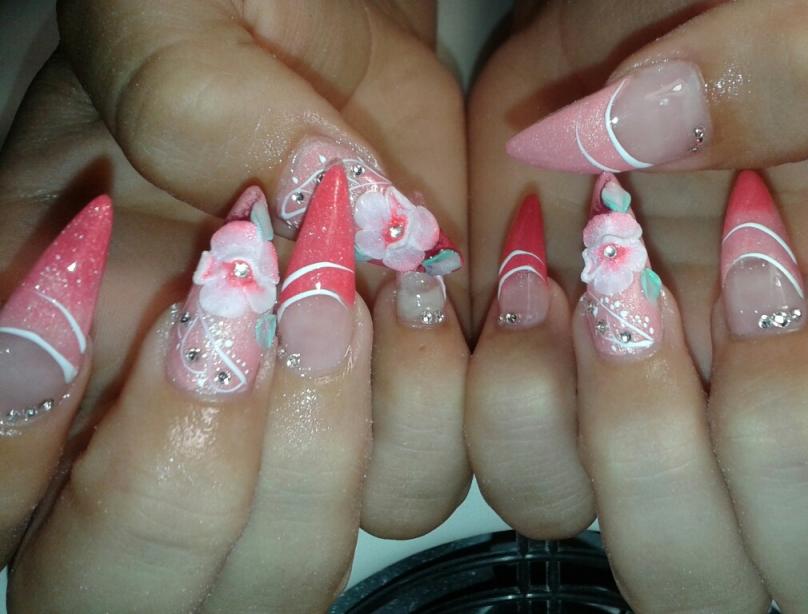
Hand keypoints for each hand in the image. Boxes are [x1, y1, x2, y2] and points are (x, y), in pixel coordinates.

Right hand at [0, 0, 471, 556]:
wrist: (327, 33)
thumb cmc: (219, 18)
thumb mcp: (168, 23)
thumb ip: (193, 104)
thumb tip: (321, 203)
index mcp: (43, 351)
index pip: (5, 506)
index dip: (65, 451)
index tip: (183, 293)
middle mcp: (151, 426)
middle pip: (157, 589)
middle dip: (234, 470)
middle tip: (296, 300)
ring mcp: (285, 438)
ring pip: (306, 554)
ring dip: (361, 427)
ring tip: (394, 272)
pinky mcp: (402, 411)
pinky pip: (434, 480)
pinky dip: (465, 399)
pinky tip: (448, 280)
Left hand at [466, 2, 807, 610]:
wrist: (601, 30)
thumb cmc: (723, 7)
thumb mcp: (806, 1)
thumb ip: (791, 65)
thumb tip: (658, 143)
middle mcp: (799, 408)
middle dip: (787, 434)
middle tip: (734, 269)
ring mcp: (673, 431)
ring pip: (684, 573)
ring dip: (641, 434)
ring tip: (607, 272)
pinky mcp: (557, 414)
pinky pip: (536, 491)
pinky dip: (516, 398)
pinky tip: (525, 275)